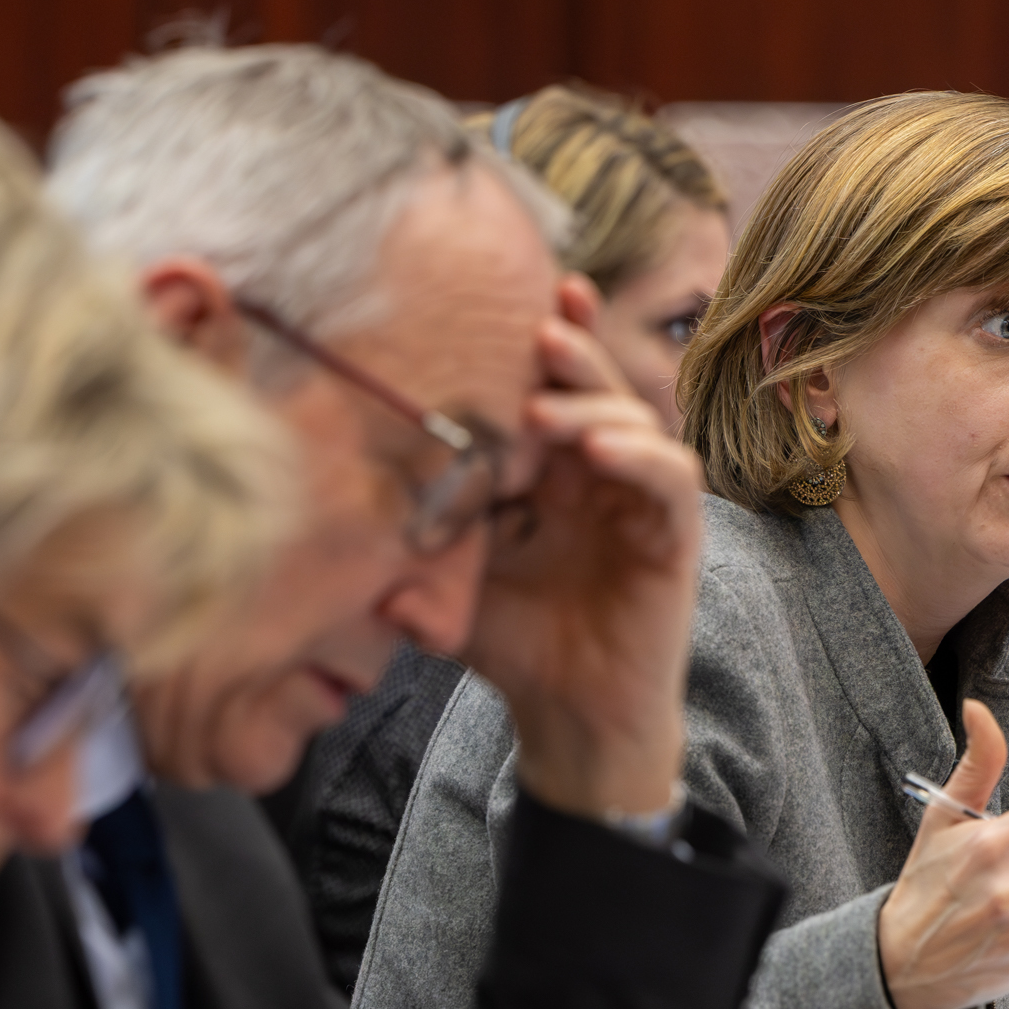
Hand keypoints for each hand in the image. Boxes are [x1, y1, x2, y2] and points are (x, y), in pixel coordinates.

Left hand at [462, 310, 702, 818]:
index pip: (554, 386)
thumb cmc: (512, 643)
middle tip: (537, 327)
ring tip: (545, 405)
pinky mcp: (676, 538)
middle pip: (597, 387)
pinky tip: (601, 450)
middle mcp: (602, 473)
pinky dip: (643, 456)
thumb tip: (332, 499)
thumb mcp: (451, 573)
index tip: (522, 291)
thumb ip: (414, 530)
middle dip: (573, 350)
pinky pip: (672, 481)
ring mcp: (642, 501)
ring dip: (595, 404)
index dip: (550, 335)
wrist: (565, 717)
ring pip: (638, 421)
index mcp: (553, 468)